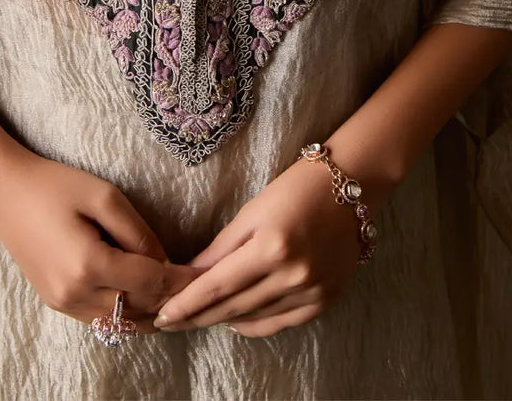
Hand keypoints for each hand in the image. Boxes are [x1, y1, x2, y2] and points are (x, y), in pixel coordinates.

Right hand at [0, 143, 194, 333]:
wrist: (6, 193)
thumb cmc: (56, 186)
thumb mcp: (105, 197)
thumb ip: (138, 232)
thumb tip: (164, 262)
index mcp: (89, 265)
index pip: (150, 283)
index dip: (181, 281)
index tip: (207, 275)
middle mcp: (74, 294)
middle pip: (138, 308)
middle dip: (171, 300)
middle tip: (201, 289)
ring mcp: (63, 303)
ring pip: (120, 321)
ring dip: (151, 312)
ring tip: (179, 298)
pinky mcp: (56, 302)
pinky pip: (100, 318)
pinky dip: (127, 313)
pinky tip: (146, 300)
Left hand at [153, 155, 369, 337]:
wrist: (350, 187)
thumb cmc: (296, 188)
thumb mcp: (252, 211)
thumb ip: (220, 248)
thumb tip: (189, 276)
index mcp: (271, 247)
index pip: (217, 285)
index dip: (187, 304)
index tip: (162, 316)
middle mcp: (293, 275)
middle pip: (233, 307)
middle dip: (197, 317)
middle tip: (169, 324)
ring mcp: (311, 292)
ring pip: (254, 319)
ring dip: (222, 320)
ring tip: (198, 320)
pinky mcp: (325, 301)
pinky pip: (280, 323)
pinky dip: (254, 325)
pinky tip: (235, 321)